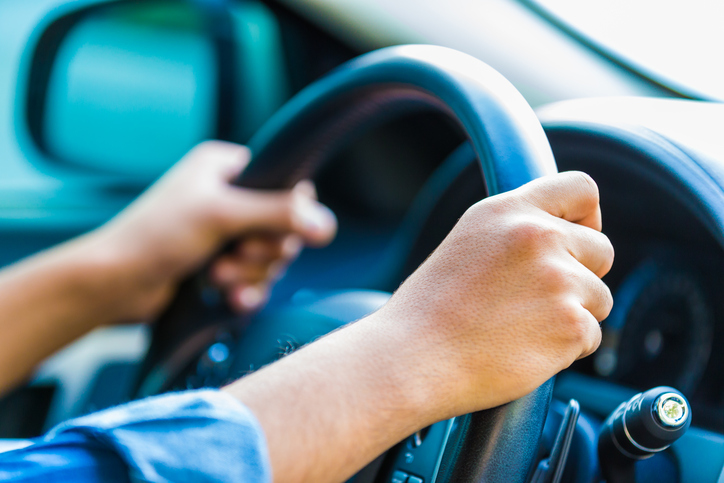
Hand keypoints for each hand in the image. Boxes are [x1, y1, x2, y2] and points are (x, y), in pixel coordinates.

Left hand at [92, 140, 336, 321]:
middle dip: (262, 252)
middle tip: (234, 257)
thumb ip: (278, 214)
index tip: (269, 233)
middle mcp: (229, 197)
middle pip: (283, 227)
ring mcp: (225, 234)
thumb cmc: (158, 236)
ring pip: (270, 258)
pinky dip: (247, 291)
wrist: (115, 284)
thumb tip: (328, 225)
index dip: (290, 215)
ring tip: (219, 279)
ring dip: (250, 274)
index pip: (287, 186)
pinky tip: (231, 301)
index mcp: (227, 168)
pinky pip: (256, 280)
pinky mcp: (221, 265)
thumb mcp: (222, 215)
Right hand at [376, 170, 613, 417]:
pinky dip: (566, 349)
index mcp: (508, 211)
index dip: (588, 217)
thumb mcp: (467, 243)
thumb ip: (515, 232)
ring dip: (573, 315)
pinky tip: (524, 349)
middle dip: (583, 275)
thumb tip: (561, 240)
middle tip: (540, 299)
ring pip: (600, 297)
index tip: (576, 242)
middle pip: (602, 248)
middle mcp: (538, 236)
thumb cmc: (429, 311)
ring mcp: (558, 280)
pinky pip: (591, 335)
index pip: (581, 188)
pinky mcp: (570, 324)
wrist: (413, 358)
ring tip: (522, 328)